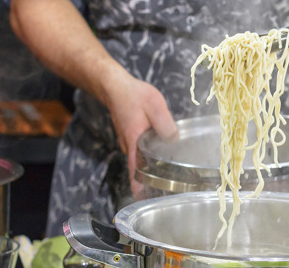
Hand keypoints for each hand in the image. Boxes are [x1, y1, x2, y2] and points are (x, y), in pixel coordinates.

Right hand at [104, 74, 176, 197]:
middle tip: (168, 190)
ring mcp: (128, 142)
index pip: (135, 171)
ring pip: (140, 160)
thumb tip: (174, 140)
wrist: (115, 86)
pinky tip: (162, 155)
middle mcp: (129, 145)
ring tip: (170, 176)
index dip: (140, 187)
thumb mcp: (155, 105)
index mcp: (134, 141)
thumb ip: (165, 124)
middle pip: (139, 169)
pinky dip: (149, 156)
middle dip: (150, 180)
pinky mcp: (131, 136)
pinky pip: (140, 151)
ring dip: (151, 168)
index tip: (145, 201)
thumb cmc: (134, 95)